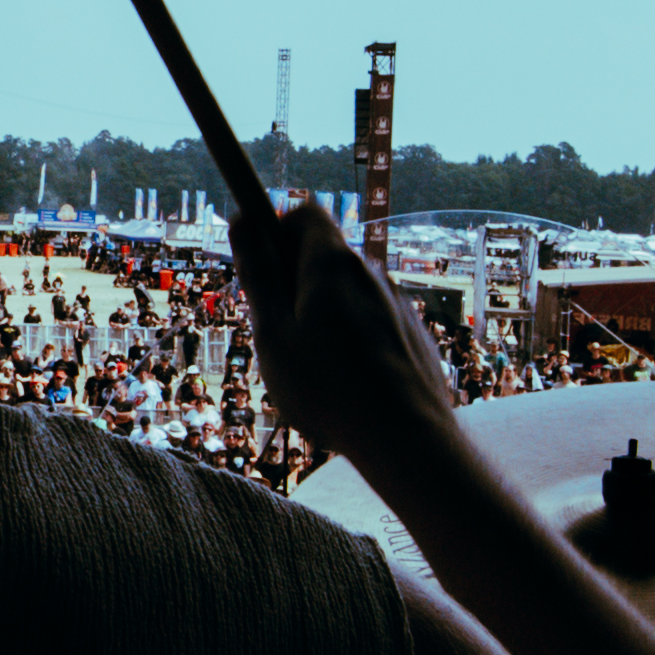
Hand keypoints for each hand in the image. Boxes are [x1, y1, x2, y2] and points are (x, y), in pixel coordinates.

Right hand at [234, 197, 457, 479]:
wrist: (408, 440)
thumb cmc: (330, 390)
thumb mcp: (273, 334)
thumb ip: (258, 274)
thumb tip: (242, 221)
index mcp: (333, 266)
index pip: (304, 214)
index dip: (275, 230)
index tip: (259, 267)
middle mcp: (371, 274)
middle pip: (323, 258)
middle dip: (294, 284)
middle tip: (278, 334)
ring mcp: (397, 304)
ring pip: (347, 296)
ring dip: (323, 317)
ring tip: (315, 372)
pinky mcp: (412, 335)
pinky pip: (372, 324)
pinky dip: (353, 341)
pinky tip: (348, 387)